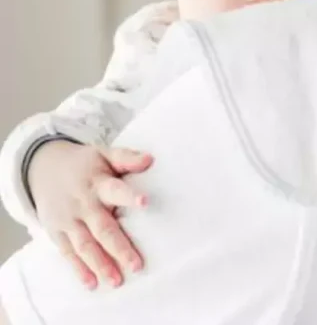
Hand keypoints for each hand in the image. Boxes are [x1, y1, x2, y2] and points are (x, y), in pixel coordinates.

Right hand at [27, 141, 152, 289]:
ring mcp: (67, 220)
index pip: (115, 189)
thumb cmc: (86, 164)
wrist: (43, 168)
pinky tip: (92, 283)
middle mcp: (82, 204)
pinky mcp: (56, 232)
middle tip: (137, 265)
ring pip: (84, 245)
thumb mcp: (104, 154)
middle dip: (119, 248)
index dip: (129, 196)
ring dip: (100, 264)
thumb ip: (127, 158)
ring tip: (117, 281)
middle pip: (102, 228)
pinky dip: (79, 269)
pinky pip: (68, 253)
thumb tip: (151, 159)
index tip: (145, 202)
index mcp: (97, 183)